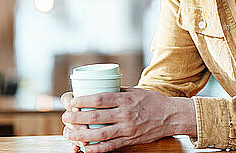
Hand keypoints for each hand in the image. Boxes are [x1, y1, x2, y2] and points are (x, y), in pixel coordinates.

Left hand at [61, 88, 195, 152]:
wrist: (170, 116)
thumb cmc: (151, 101)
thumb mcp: (134, 90)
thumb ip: (116, 91)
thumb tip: (96, 89)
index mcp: (125, 99)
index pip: (99, 99)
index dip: (82, 101)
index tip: (70, 101)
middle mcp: (126, 114)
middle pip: (95, 116)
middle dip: (76, 118)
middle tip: (65, 118)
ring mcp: (127, 129)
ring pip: (99, 134)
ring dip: (81, 135)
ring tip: (69, 133)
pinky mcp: (130, 140)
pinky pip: (110, 147)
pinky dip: (95, 149)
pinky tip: (84, 148)